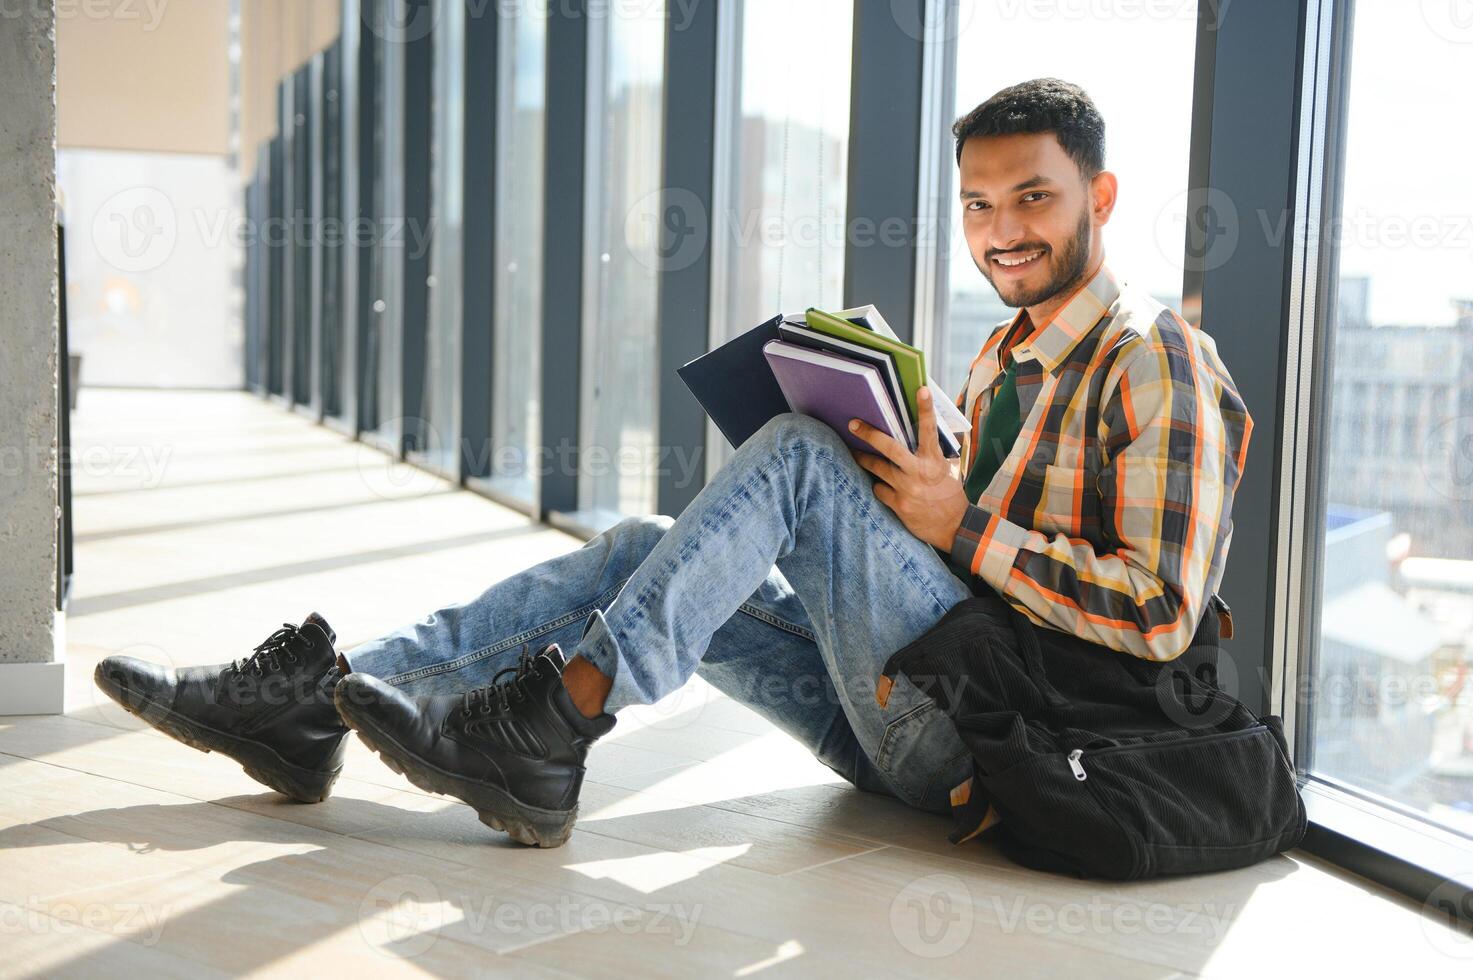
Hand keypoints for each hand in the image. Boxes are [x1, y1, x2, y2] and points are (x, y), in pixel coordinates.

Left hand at [849, 387, 969, 550]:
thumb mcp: (946, 470)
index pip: (929, 430)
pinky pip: (879, 490)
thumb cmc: (950, 495)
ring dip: (864, 459)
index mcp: (934, 460)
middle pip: (890, 449)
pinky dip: (878, 486)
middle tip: (853, 424)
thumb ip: (930, 455)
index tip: (921, 389)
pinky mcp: (899, 505)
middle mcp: (919, 472)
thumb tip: (917, 437)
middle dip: (869, 434)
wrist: (955, 528)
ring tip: (854, 452)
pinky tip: (881, 485)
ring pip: (877, 468)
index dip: (925, 409)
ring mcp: (907, 489)